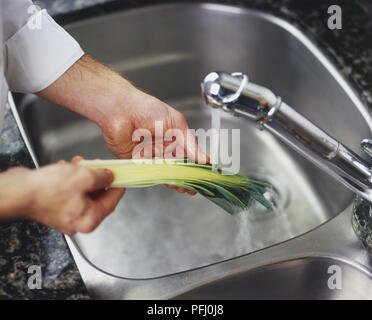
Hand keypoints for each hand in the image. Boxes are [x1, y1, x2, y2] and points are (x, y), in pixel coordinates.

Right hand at [0, 162, 124, 234]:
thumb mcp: (84, 177)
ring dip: (82, 175)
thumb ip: (102, 176)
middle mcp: (77, 220)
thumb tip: (109, 176)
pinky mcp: (53, 207)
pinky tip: (65, 168)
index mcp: (89, 219)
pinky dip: (69, 179)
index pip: (112, 202)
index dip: (118, 187)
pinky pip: (69, 191)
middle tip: (98, 165)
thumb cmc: (47, 190)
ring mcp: (64, 214)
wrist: (17, 191)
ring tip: (78, 164)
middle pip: (96, 196)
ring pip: (82, 191)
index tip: (123, 178)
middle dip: (97, 177)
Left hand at [101, 90, 208, 194]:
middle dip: (184, 178)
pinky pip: (149, 173)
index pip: (187, 156)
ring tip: (181, 187)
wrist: (120, 110)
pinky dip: (159, 179)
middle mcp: (161, 147)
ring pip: (164, 173)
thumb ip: (190, 143)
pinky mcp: (136, 162)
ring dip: (173, 181)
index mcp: (172, 137)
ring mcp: (149, 155)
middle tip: (191, 187)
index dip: (194, 167)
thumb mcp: (176, 123)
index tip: (201, 176)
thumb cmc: (146, 108)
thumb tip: (203, 158)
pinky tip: (167, 182)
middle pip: (176, 167)